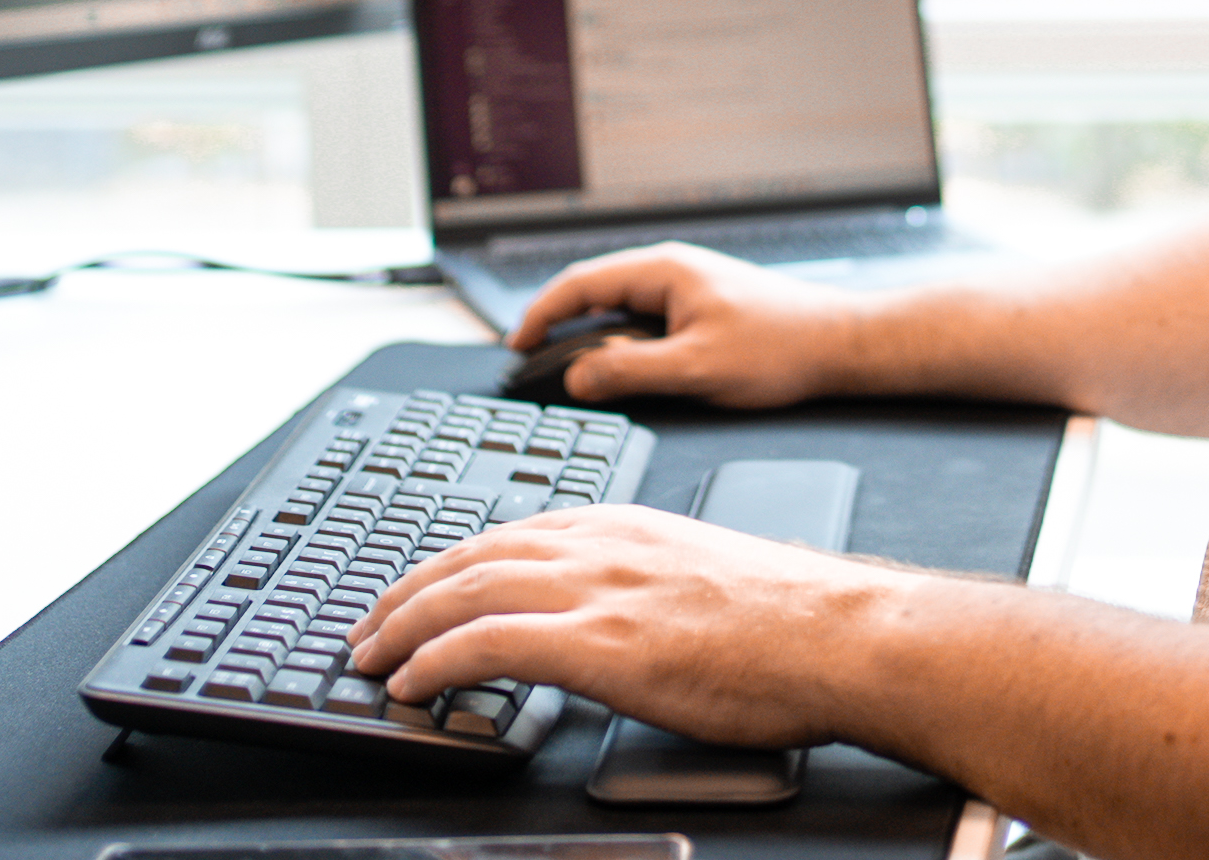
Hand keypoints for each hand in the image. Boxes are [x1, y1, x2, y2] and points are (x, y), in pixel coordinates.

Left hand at [346, 504, 902, 748]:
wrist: (842, 633)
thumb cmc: (791, 620)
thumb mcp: (698, 577)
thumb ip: (641, 586)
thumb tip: (612, 625)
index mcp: (625, 525)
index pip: (509, 534)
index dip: (449, 564)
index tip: (417, 590)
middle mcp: (601, 543)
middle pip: (471, 556)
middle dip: (405, 592)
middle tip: (366, 626)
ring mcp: (599, 589)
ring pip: (465, 591)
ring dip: (402, 626)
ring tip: (368, 657)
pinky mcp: (602, 642)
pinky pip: (489, 643)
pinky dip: (436, 660)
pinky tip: (411, 684)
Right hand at [506, 242, 874, 408]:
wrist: (839, 344)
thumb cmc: (779, 348)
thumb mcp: (696, 369)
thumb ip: (630, 372)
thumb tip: (577, 375)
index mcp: (665, 271)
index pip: (582, 283)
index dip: (542, 314)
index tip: (517, 344)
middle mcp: (672, 270)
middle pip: (595, 290)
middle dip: (559, 323)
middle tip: (531, 359)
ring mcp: (687, 286)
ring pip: (620, 305)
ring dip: (590, 332)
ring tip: (566, 366)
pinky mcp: (700, 305)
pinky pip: (643, 316)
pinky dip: (619, 338)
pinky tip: (616, 365)